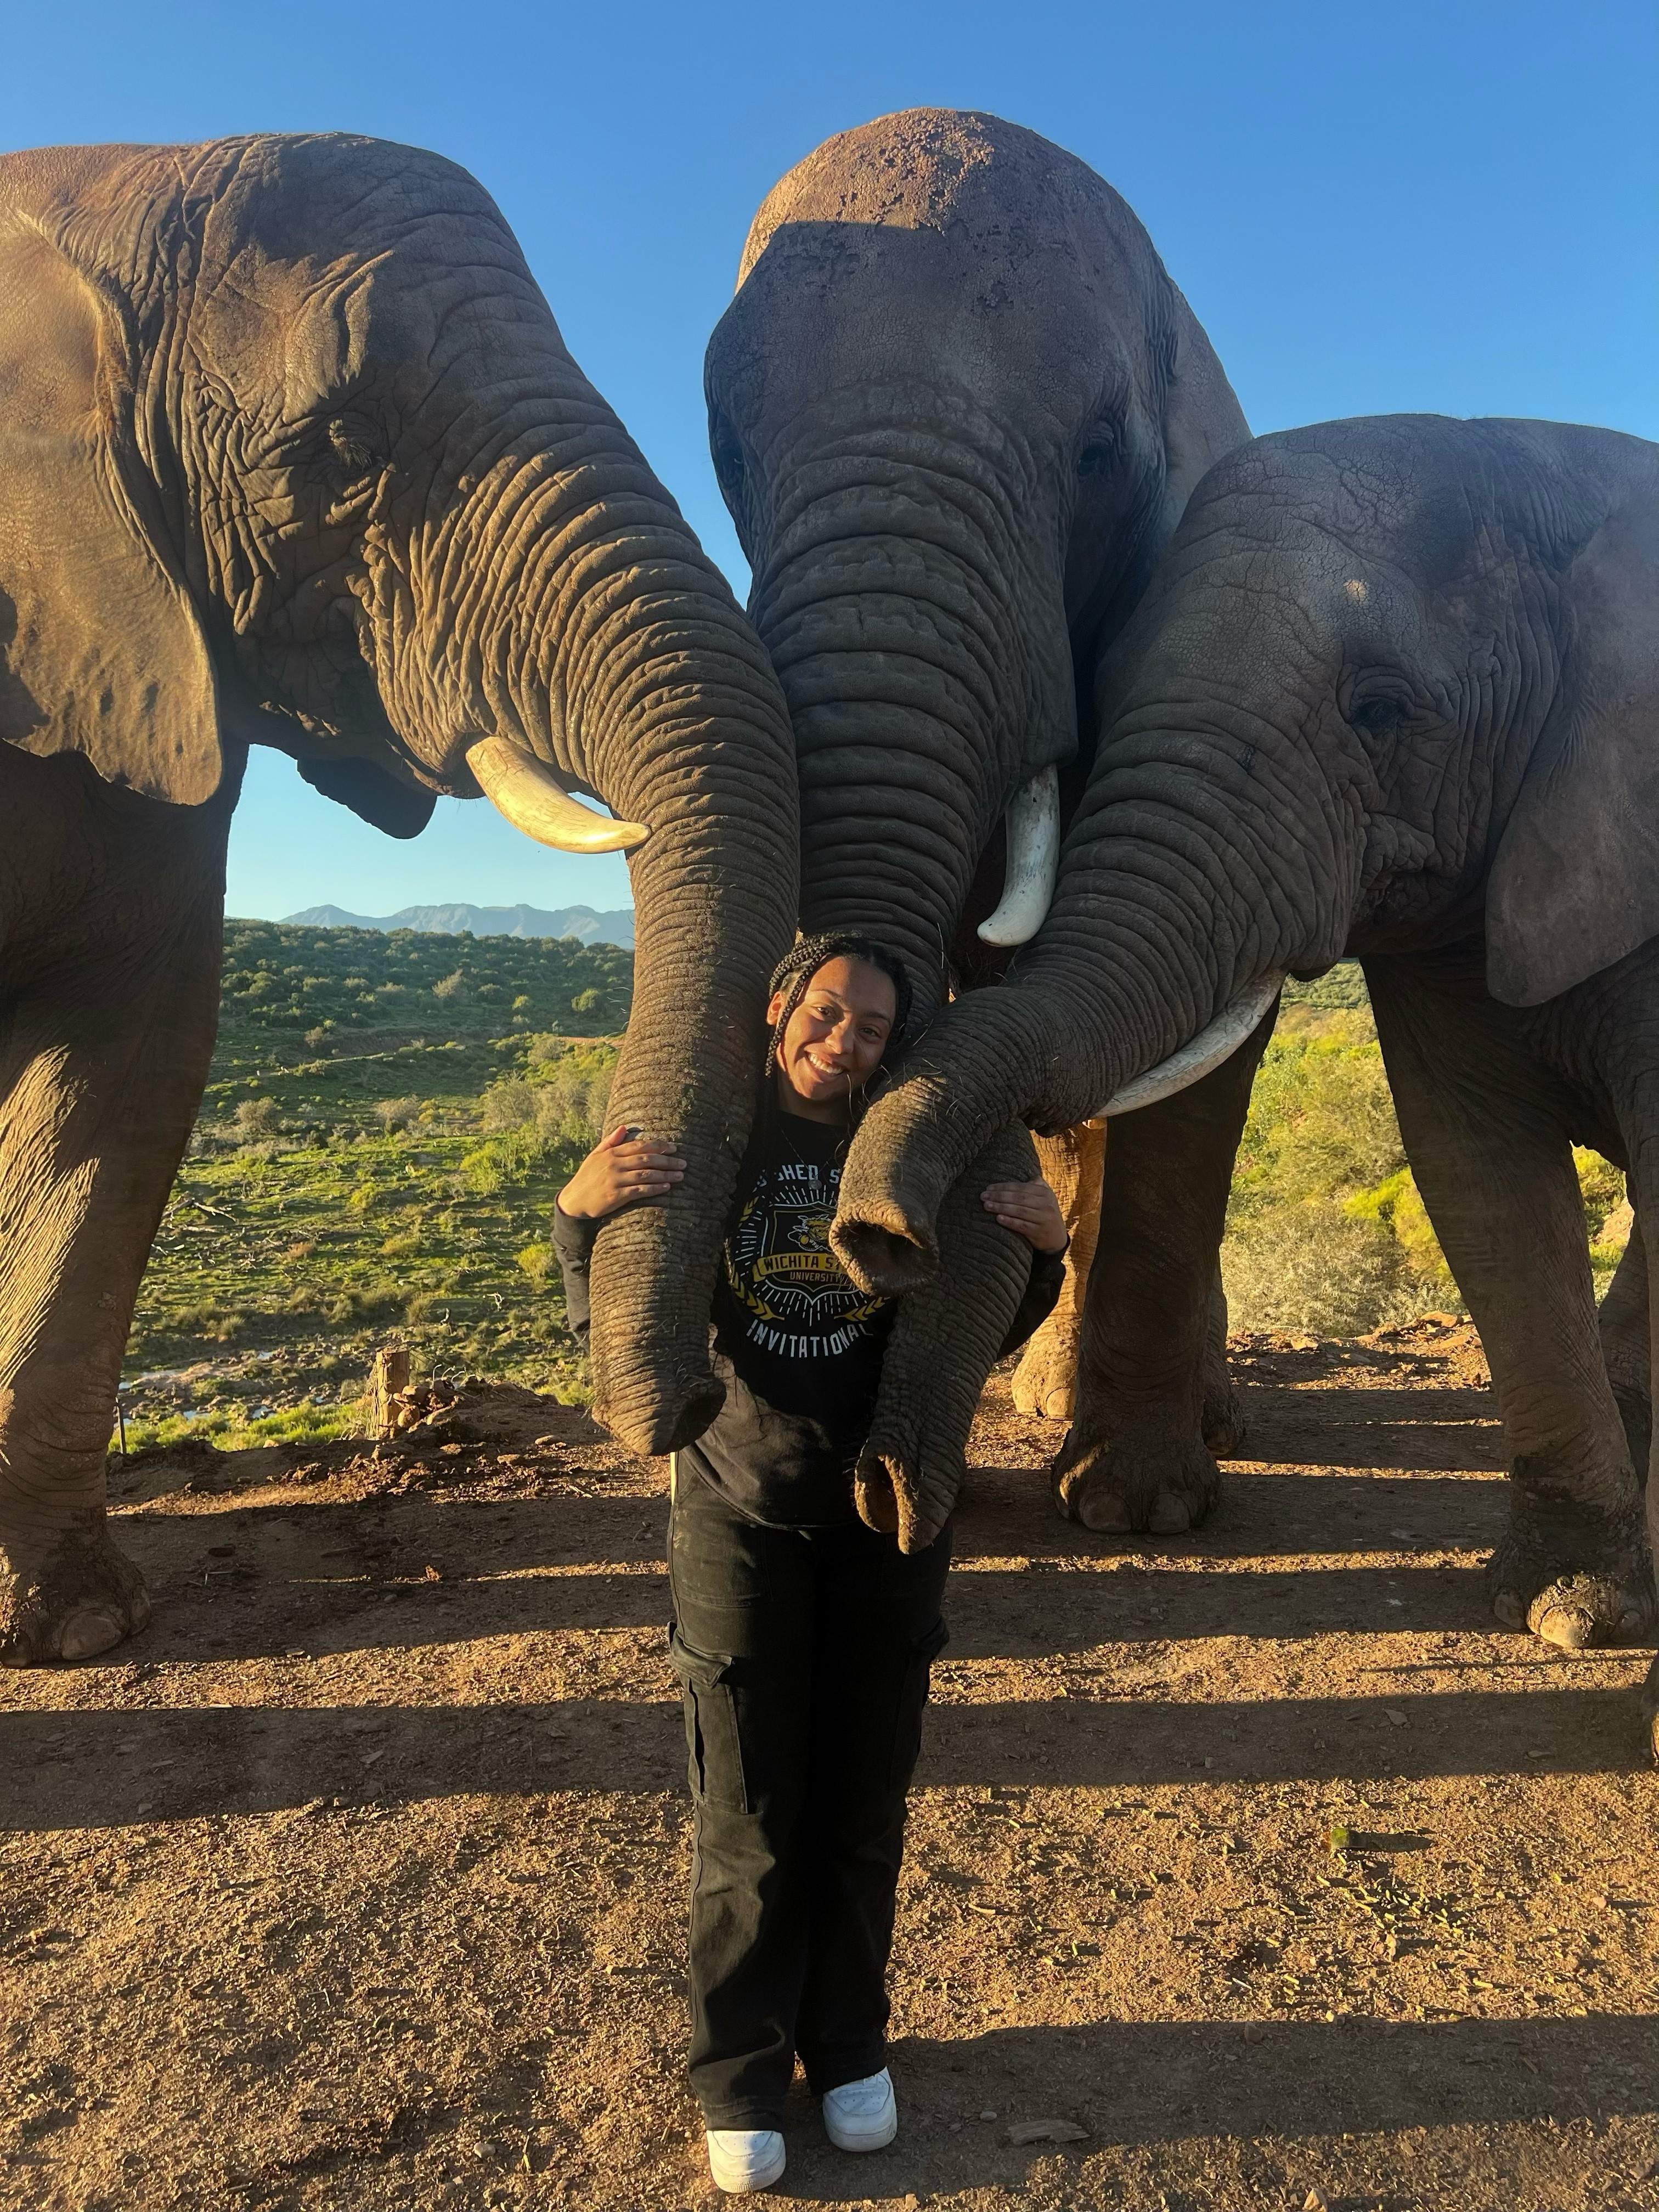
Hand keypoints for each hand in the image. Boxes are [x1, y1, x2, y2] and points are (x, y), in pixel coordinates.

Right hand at [557, 1126, 686, 1220]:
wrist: (573, 1200)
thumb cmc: (587, 1177)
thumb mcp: (595, 1156)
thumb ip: (610, 1142)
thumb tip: (624, 1127)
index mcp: (611, 1153)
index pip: (639, 1146)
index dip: (658, 1145)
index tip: (674, 1147)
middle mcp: (614, 1165)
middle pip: (646, 1159)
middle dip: (667, 1160)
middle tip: (683, 1163)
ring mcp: (615, 1180)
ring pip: (645, 1174)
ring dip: (665, 1174)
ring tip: (680, 1175)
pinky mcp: (616, 1196)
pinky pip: (639, 1191)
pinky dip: (654, 1188)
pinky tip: (666, 1187)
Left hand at [981, 1177, 1067, 1253]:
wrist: (1057, 1238)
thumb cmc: (1045, 1213)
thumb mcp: (1045, 1197)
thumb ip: (1036, 1185)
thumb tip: (1025, 1175)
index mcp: (1045, 1193)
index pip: (1021, 1187)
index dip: (1003, 1187)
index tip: (989, 1188)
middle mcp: (1046, 1205)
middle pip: (1019, 1198)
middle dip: (999, 1196)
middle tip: (983, 1196)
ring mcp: (1043, 1219)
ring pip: (1019, 1211)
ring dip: (1001, 1208)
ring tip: (986, 1206)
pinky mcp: (1039, 1233)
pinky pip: (1022, 1226)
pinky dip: (1009, 1222)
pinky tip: (998, 1218)